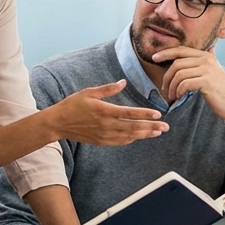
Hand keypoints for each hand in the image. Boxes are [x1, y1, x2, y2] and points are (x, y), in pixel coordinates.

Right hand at [48, 80, 168, 145]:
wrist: (58, 123)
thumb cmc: (73, 105)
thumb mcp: (89, 92)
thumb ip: (107, 89)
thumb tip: (123, 82)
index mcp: (104, 111)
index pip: (129, 113)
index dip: (144, 114)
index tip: (158, 114)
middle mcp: (106, 125)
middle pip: (133, 127)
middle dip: (151, 127)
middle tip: (166, 127)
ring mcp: (104, 135)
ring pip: (129, 136)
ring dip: (145, 134)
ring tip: (158, 132)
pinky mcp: (101, 141)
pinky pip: (120, 142)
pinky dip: (132, 139)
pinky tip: (140, 136)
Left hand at [151, 47, 224, 130]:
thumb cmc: (220, 91)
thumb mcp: (213, 72)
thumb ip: (206, 61)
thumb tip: (208, 47)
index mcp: (205, 55)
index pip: (181, 50)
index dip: (166, 53)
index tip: (154, 58)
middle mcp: (206, 60)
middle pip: (177, 63)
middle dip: (167, 77)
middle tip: (164, 89)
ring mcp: (207, 70)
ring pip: (178, 74)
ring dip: (171, 87)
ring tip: (171, 97)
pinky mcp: (206, 82)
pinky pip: (184, 84)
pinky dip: (178, 92)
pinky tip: (178, 98)